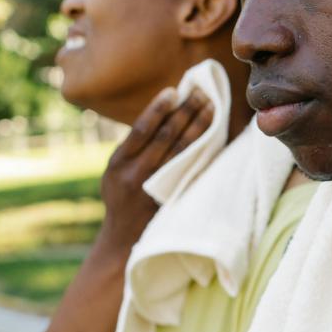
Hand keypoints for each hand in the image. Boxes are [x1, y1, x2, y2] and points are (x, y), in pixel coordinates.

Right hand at [95, 87, 213, 255]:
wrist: (124, 239)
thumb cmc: (122, 198)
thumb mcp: (116, 173)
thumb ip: (133, 149)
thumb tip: (162, 114)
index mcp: (118, 164)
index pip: (141, 130)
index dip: (158, 109)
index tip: (174, 91)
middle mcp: (136, 175)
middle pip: (165, 137)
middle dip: (185, 113)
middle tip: (202, 93)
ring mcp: (156, 189)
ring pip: (182, 151)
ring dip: (198, 127)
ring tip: (212, 107)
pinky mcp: (173, 199)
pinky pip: (192, 170)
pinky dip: (203, 151)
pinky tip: (215, 135)